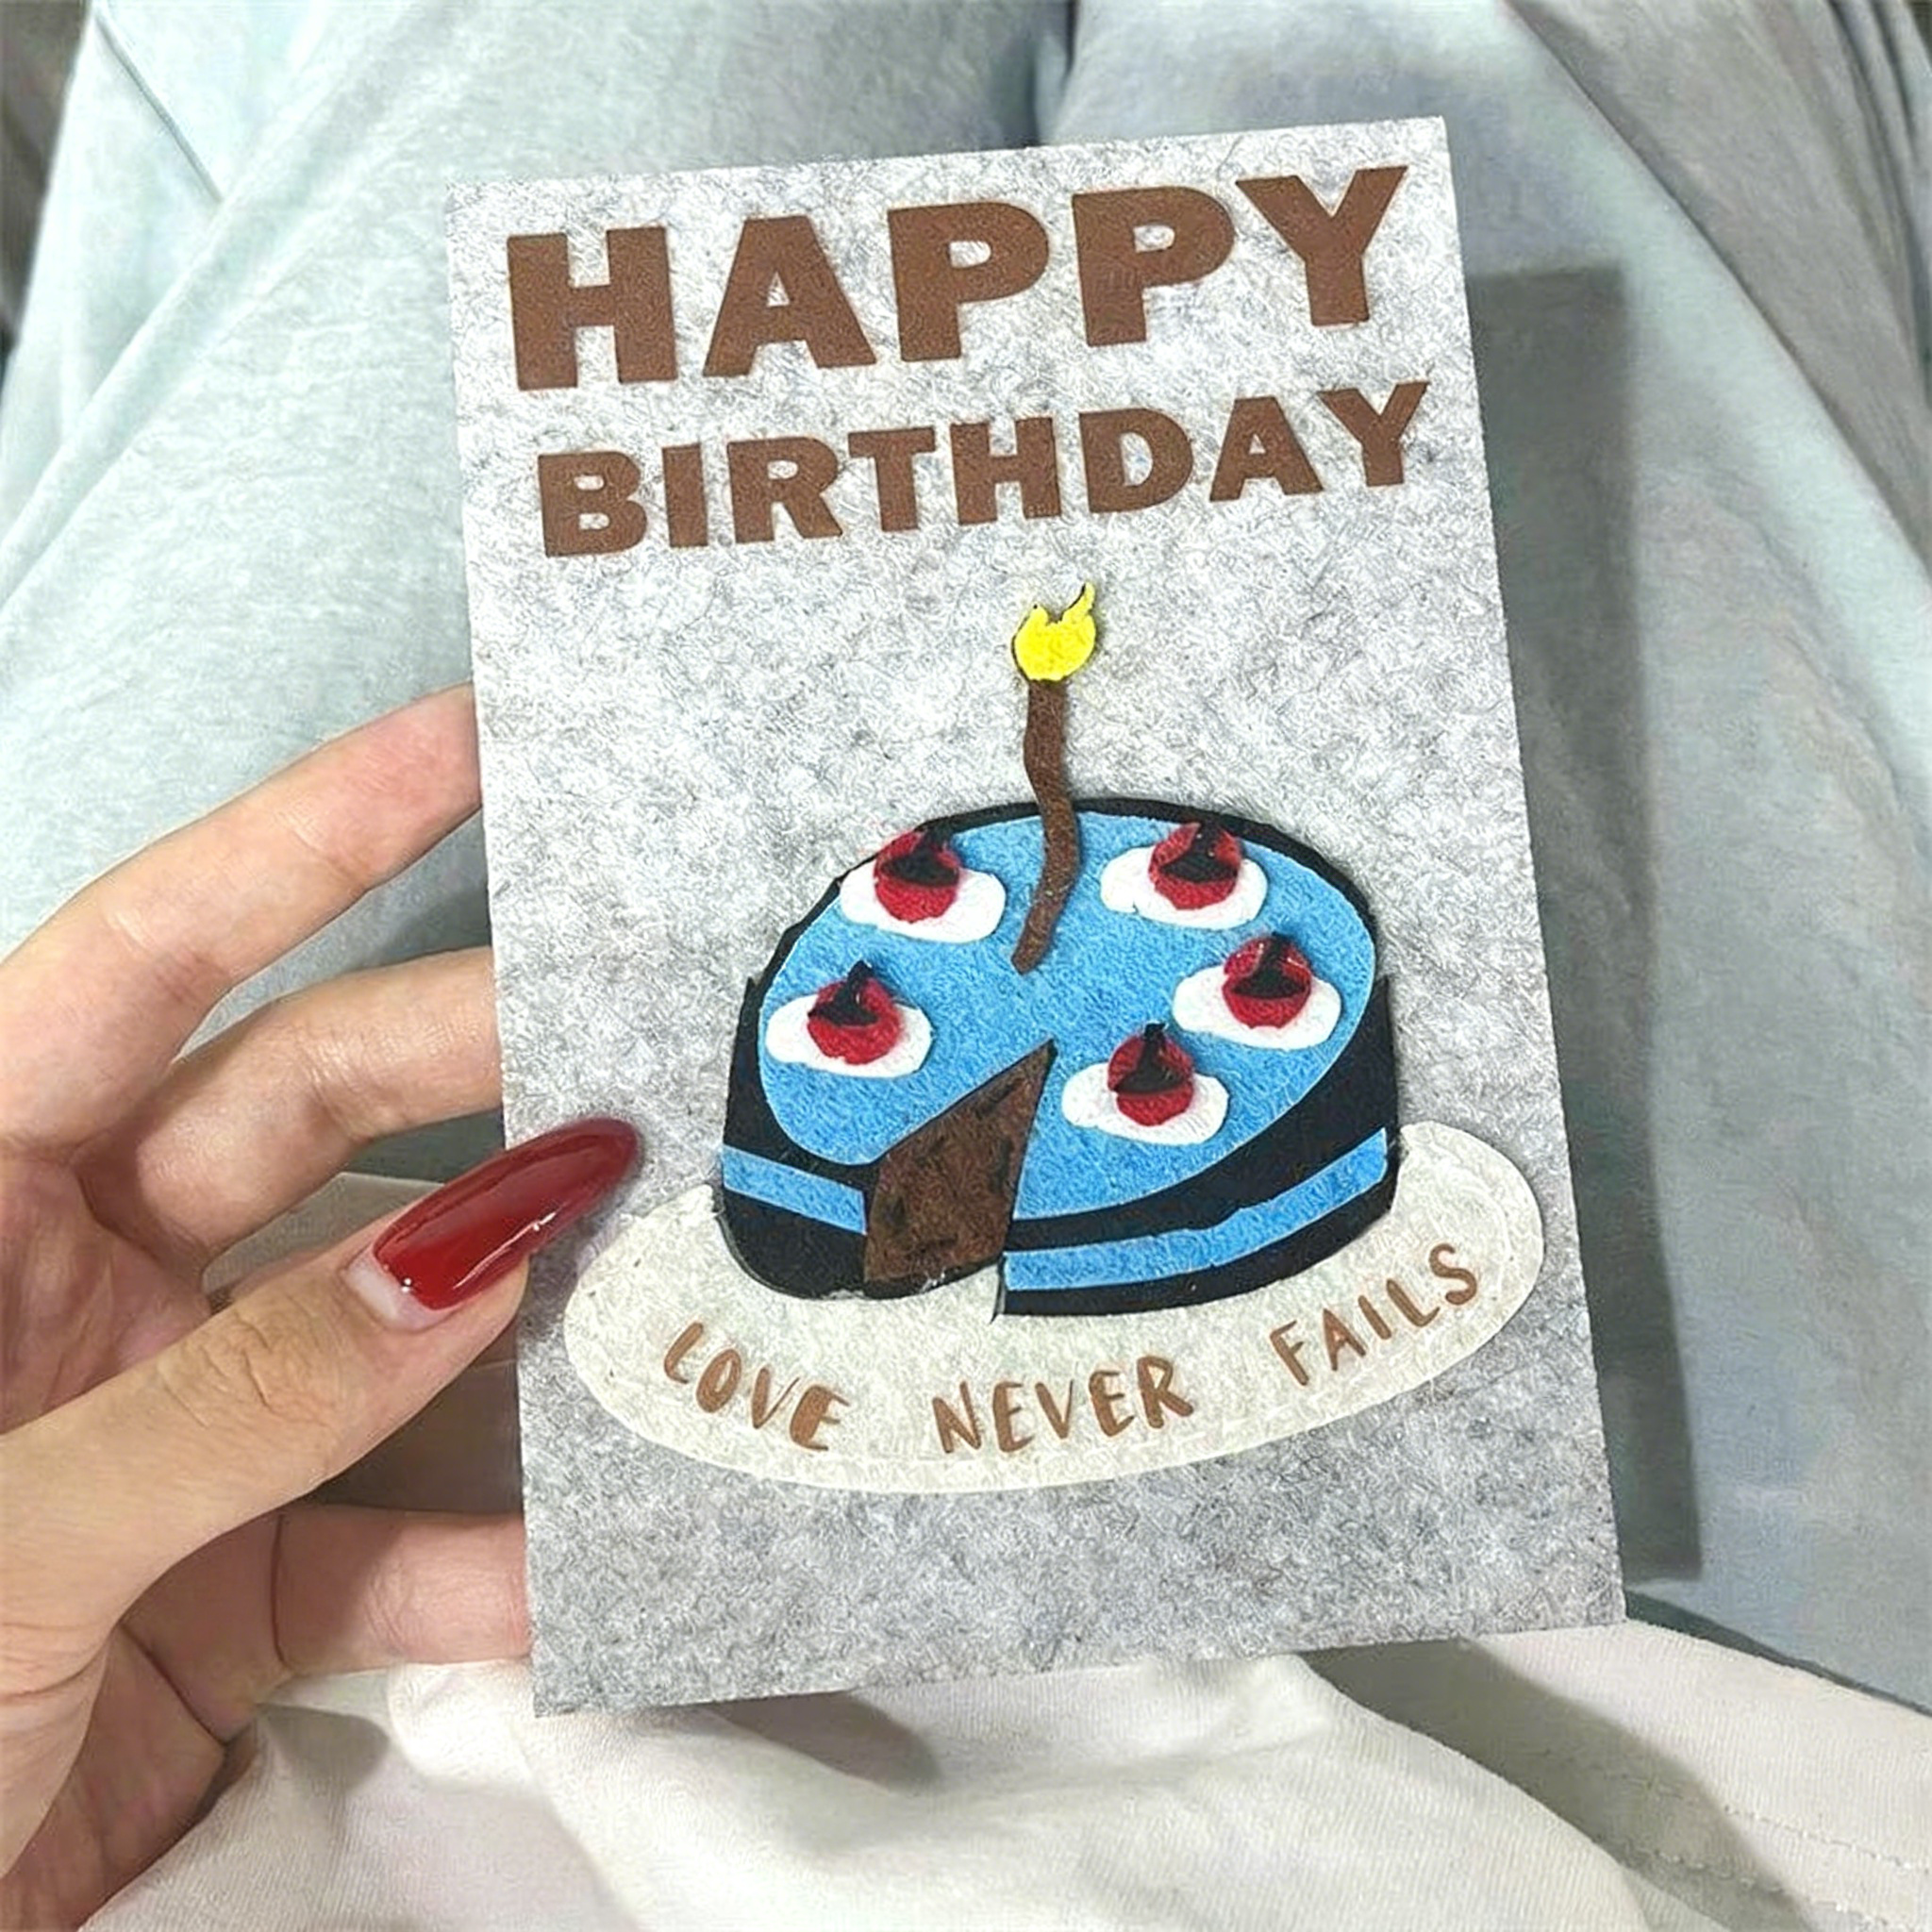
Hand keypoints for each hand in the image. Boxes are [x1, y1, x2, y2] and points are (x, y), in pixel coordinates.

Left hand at [0, 689, 632, 1926]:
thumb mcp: (3, 1530)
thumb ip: (241, 1393)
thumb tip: (479, 1251)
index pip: (148, 956)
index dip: (311, 832)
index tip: (473, 734)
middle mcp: (69, 1271)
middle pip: (305, 1112)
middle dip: (475, 1062)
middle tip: (645, 1033)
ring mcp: (168, 1417)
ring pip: (381, 1310)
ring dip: (517, 1307)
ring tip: (671, 1264)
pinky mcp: (233, 1570)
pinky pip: (388, 1533)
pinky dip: (489, 1559)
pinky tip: (591, 1567)